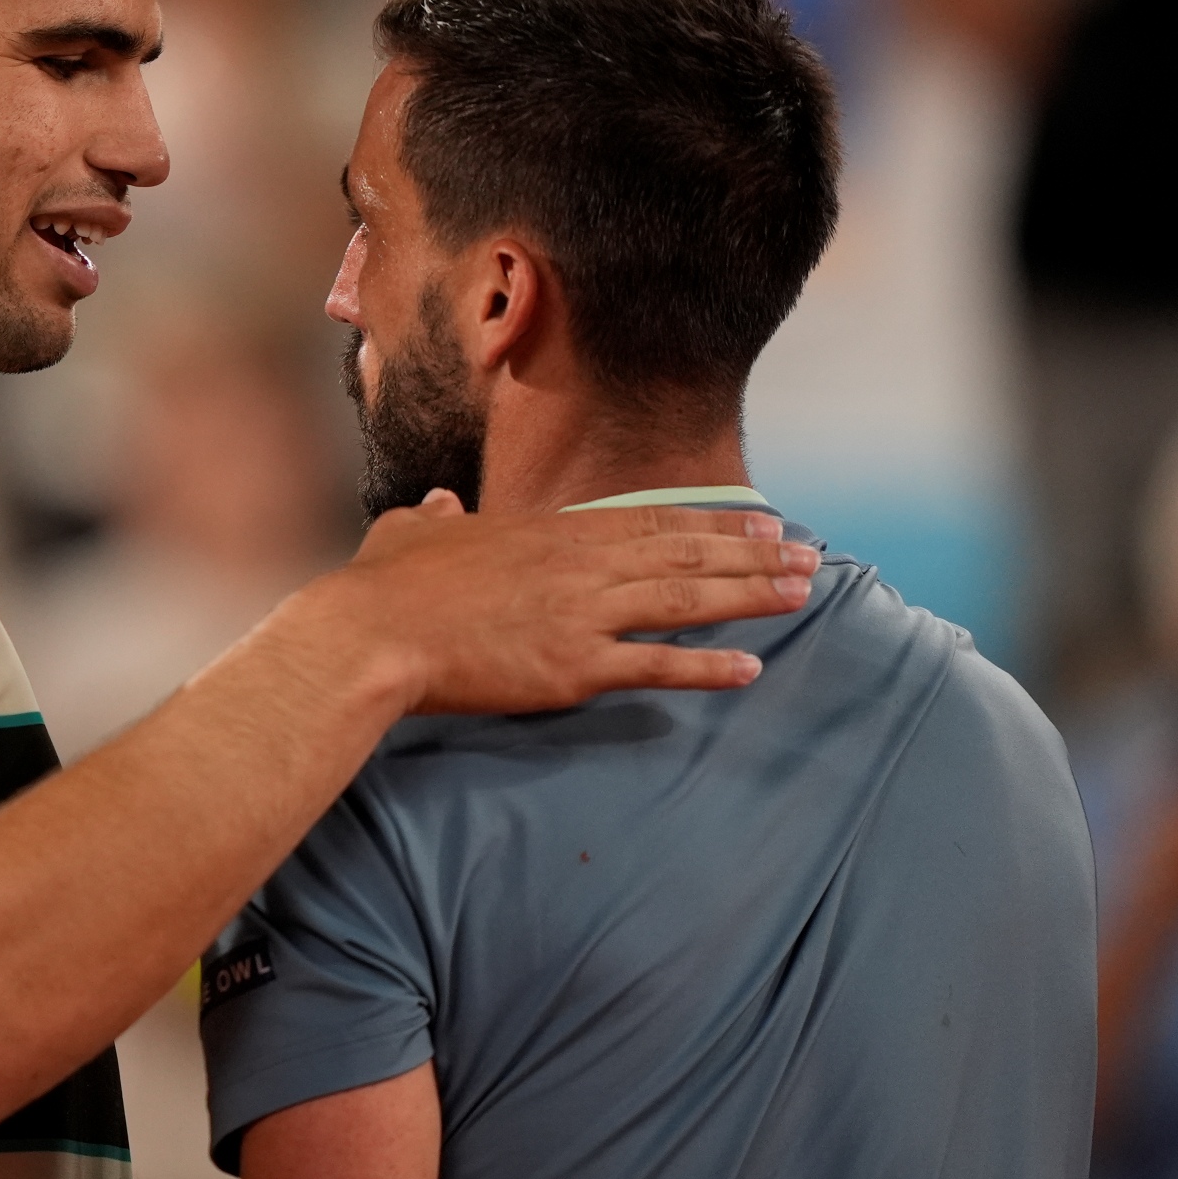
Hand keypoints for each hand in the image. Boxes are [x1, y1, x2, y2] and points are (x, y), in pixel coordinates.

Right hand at [320, 492, 813, 717]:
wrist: (372, 633)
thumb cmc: (384, 587)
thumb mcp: (408, 535)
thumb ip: (432, 520)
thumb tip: (434, 508)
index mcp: (548, 533)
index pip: (649, 521)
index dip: (711, 522)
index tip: (757, 521)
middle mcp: (579, 566)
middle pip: (685, 555)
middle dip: (752, 554)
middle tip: (805, 555)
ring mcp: (582, 615)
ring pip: (686, 600)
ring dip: (750, 595)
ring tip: (801, 594)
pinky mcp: (575, 667)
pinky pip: (656, 666)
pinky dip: (707, 668)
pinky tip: (749, 670)